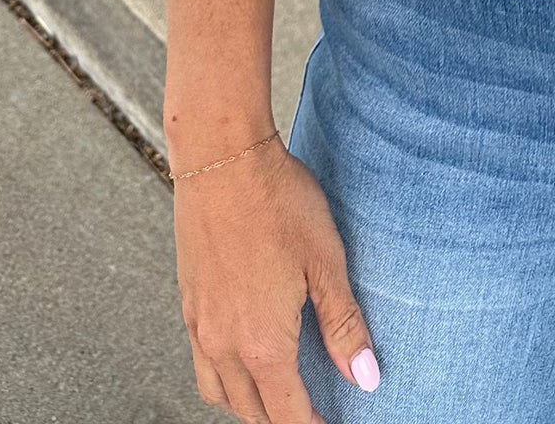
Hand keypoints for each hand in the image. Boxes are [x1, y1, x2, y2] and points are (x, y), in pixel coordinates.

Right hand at [173, 136, 379, 421]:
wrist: (221, 157)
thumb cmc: (277, 201)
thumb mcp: (326, 261)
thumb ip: (344, 324)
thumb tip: (366, 378)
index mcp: (262, 343)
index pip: (288, 417)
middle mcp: (223, 344)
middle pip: (252, 413)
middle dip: (283, 421)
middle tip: (314, 413)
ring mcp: (200, 325)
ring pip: (220, 394)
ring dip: (250, 406)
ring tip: (280, 394)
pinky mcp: (188, 303)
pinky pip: (202, 364)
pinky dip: (225, 378)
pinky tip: (244, 354)